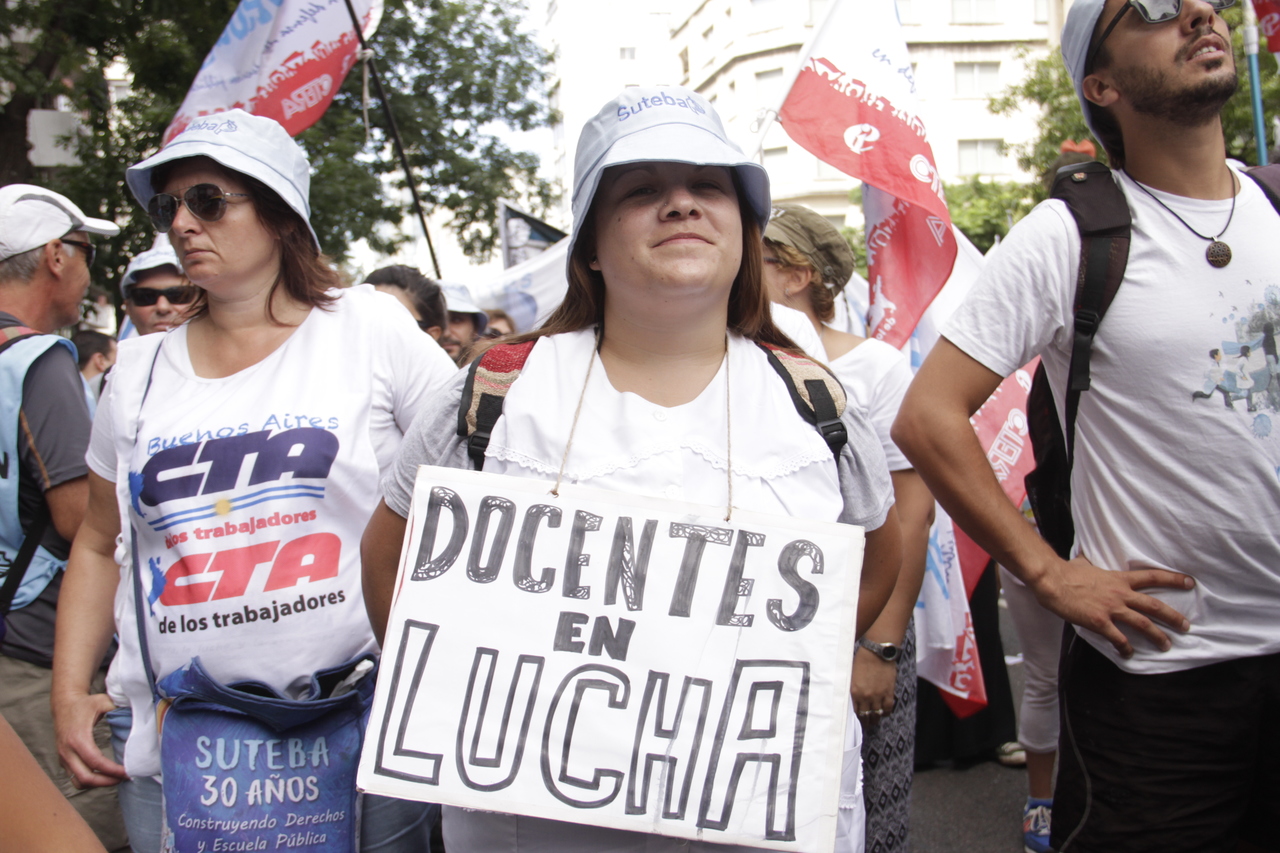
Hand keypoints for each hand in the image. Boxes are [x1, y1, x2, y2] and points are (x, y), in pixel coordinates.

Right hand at [53, 691, 126, 787]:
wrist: (63, 704)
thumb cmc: (85, 704)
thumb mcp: (103, 702)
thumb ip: (119, 708)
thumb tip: (138, 714)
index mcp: (78, 739)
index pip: (96, 762)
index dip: (112, 771)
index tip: (127, 772)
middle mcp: (68, 751)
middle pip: (86, 778)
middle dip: (107, 782)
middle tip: (124, 778)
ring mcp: (63, 757)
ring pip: (78, 781)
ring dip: (97, 784)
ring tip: (115, 779)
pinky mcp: (63, 760)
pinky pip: (74, 777)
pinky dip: (89, 781)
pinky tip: (103, 776)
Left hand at [851, 646, 897, 723]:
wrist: (877, 652)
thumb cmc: (862, 660)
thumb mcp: (851, 675)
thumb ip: (852, 688)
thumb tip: (851, 698)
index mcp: (854, 692)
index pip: (854, 712)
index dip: (855, 718)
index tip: (856, 720)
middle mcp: (865, 696)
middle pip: (865, 716)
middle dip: (865, 722)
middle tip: (865, 724)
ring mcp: (878, 696)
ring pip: (876, 714)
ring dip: (875, 719)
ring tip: (874, 721)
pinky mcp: (888, 692)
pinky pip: (888, 708)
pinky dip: (886, 713)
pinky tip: (884, 713)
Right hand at [1032, 554, 1193, 657]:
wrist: (1053, 581)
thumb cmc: (1066, 571)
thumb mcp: (1084, 563)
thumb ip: (1091, 564)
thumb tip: (1084, 559)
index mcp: (1119, 579)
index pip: (1153, 577)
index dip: (1173, 579)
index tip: (1189, 582)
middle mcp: (1121, 594)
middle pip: (1154, 605)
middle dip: (1173, 617)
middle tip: (1185, 626)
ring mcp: (1112, 609)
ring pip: (1143, 624)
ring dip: (1158, 636)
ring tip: (1166, 645)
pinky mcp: (1100, 622)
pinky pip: (1119, 638)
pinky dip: (1126, 648)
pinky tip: (1128, 653)